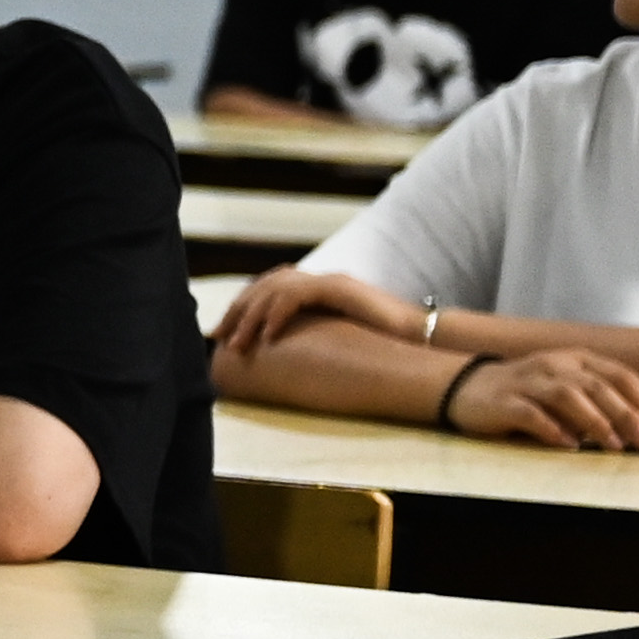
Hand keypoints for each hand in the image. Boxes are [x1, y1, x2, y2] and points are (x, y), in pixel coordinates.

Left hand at [208, 264, 415, 362]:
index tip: (222, 333)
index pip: (268, 293)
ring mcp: (329, 281)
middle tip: (217, 337)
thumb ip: (312, 338)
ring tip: (237, 343)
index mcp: (316, 290)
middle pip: (263, 287)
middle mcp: (319, 280)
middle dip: (237, 312)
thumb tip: (284, 358)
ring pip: (273, 291)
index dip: (243, 311)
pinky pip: (297, 296)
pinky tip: (268, 338)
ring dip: (251, 318)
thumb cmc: (383, 344)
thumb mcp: (336, 339)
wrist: (422, 336)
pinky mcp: (339, 288)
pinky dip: (278, 316)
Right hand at [452, 348, 638, 450]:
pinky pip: (530, 413)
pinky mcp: (502, 401)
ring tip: (613, 445)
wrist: (465, 388)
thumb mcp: (573, 392)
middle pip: (597, 386)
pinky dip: (551, 429)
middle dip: (626, 414)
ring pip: (566, 396)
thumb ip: (613, 406)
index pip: (620, 376)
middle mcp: (553, 365)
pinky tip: (568, 444)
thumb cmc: (529, 394)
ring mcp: (526, 381)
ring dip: (594, 421)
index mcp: (576, 360)